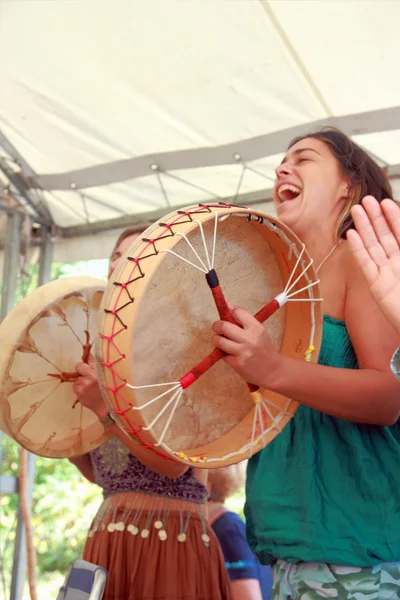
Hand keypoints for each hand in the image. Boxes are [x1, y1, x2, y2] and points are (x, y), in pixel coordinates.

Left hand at [72, 355, 107, 419]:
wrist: (108, 406)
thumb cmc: (110, 388)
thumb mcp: (105, 374)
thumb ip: (94, 363)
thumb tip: (88, 354)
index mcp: (93, 374)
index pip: (79, 365)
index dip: (83, 366)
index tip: (88, 369)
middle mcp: (85, 382)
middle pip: (77, 372)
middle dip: (81, 373)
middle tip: (88, 377)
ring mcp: (81, 390)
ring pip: (76, 381)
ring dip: (81, 382)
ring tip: (91, 387)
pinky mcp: (79, 397)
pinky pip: (76, 389)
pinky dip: (81, 390)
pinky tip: (89, 393)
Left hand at [212, 307, 282, 387]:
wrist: (274, 371)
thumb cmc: (264, 349)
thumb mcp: (258, 332)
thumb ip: (243, 321)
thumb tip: (227, 306)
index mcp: (256, 328)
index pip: (237, 312)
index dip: (231, 314)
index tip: (231, 319)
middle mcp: (250, 339)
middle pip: (224, 326)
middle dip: (217, 326)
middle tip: (218, 328)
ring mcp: (243, 351)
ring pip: (219, 340)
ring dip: (217, 340)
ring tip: (221, 342)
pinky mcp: (237, 363)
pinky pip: (222, 354)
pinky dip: (223, 354)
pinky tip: (230, 355)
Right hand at [347, 196, 399, 335]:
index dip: (394, 217)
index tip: (385, 202)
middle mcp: (398, 263)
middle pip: (385, 236)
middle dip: (375, 218)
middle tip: (366, 200)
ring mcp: (386, 273)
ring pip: (373, 245)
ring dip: (364, 228)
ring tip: (356, 211)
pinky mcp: (375, 285)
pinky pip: (365, 263)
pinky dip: (358, 249)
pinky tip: (351, 235)